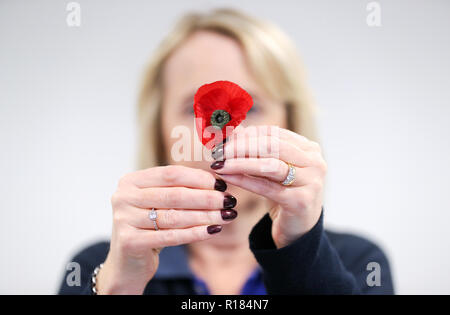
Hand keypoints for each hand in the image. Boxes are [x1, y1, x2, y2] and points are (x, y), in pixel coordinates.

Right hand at [97, 165, 236, 293]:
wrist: (128, 262)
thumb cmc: (149, 227)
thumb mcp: (159, 203)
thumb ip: (180, 189)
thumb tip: (217, 183)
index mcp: (131, 180)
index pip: (171, 174)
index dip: (199, 178)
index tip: (222, 184)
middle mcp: (123, 197)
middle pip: (174, 194)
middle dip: (206, 197)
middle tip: (229, 200)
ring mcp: (123, 219)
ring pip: (174, 216)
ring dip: (205, 216)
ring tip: (226, 216)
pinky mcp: (129, 241)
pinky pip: (170, 236)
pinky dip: (195, 233)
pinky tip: (213, 230)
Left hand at [211, 126, 326, 248]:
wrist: (299, 229)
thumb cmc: (283, 193)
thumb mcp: (271, 169)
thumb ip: (257, 150)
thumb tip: (232, 132)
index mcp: (309, 149)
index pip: (273, 133)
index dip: (246, 134)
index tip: (224, 139)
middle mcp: (315, 162)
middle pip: (272, 146)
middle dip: (241, 147)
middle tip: (218, 151)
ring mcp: (311, 182)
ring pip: (270, 165)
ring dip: (240, 162)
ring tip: (220, 164)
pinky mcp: (301, 201)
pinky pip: (267, 187)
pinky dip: (244, 181)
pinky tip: (228, 177)